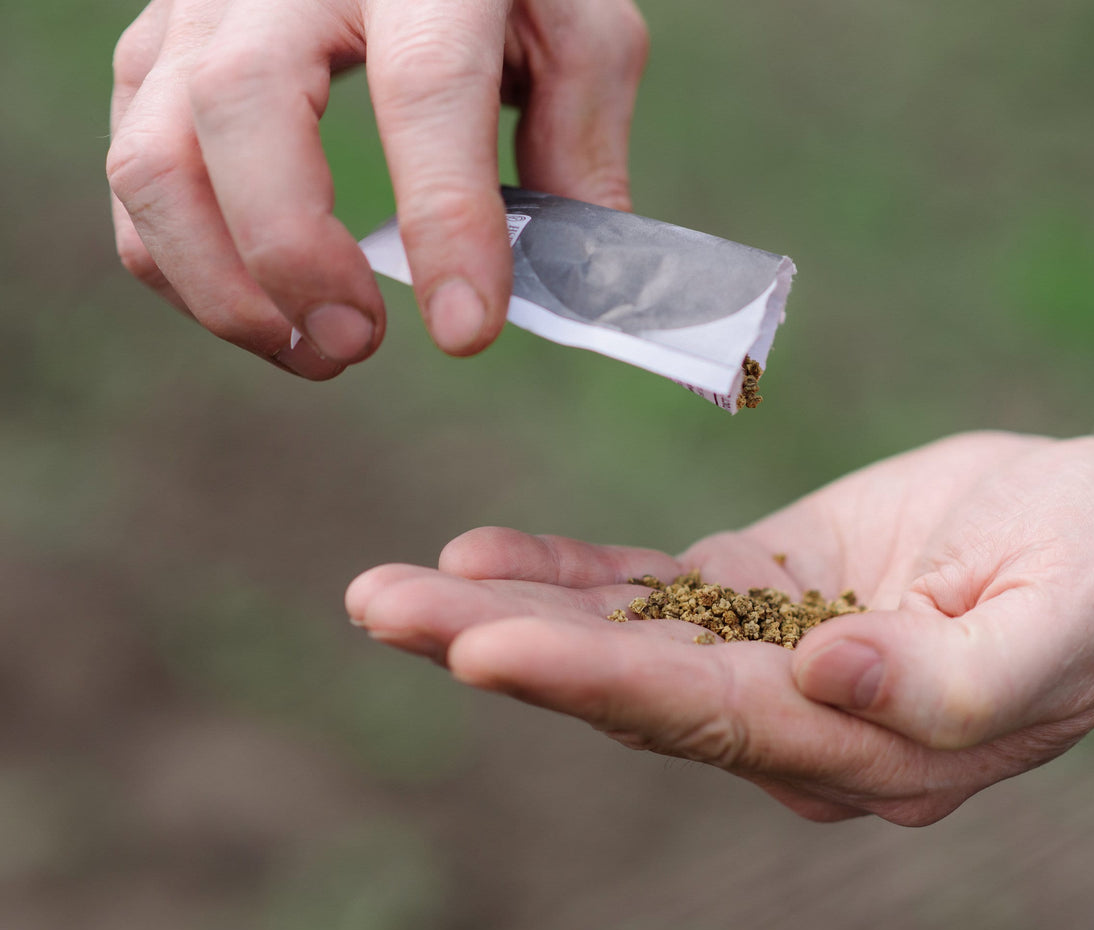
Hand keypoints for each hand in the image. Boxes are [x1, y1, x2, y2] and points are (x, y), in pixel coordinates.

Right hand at [107, 0, 647, 377]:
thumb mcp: (576, 31)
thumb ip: (578, 142)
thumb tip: (560, 283)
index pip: (425, 87)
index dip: (443, 220)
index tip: (466, 331)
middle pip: (243, 107)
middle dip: (292, 254)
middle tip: (358, 345)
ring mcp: (201, 7)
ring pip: (153, 154)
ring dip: (221, 285)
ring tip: (315, 351)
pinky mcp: (157, 49)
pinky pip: (133, 173)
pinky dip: (183, 267)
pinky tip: (267, 312)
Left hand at [346, 426, 1093, 824]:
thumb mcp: (1068, 614)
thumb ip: (961, 677)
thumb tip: (827, 681)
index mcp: (878, 750)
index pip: (719, 722)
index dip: (602, 687)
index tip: (486, 648)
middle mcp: (804, 726)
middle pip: (639, 698)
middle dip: (511, 654)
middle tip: (387, 610)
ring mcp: (773, 663)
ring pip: (625, 651)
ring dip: (510, 618)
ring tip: (391, 594)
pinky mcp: (761, 600)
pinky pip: (651, 597)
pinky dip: (568, 580)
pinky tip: (483, 556)